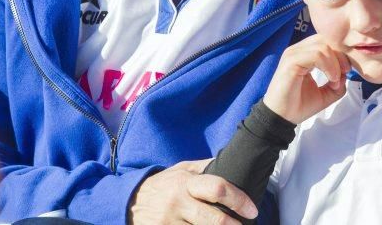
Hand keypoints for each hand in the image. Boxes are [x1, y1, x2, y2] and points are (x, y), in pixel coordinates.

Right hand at [130, 159, 256, 224]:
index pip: (218, 188)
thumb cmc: (162, 184)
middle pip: (214, 219)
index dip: (239, 200)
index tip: (252, 209)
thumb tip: (230, 162)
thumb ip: (205, 167)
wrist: (129, 201)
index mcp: (186, 182)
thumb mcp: (181, 169)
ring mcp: (170, 222)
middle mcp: (178, 202)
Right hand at [263, 35, 350, 123]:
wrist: (281, 119)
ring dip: (335, 62)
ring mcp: (293, 55)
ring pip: (322, 46)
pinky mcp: (291, 62)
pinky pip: (316, 55)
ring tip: (335, 80)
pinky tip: (331, 79)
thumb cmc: (298, 105)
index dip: (340, 53)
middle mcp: (297, 51)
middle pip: (325, 39)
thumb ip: (337, 83)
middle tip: (346, 72)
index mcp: (303, 54)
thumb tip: (346, 73)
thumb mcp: (325, 94)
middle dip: (340, 55)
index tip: (347, 71)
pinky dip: (328, 66)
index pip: (326, 42)